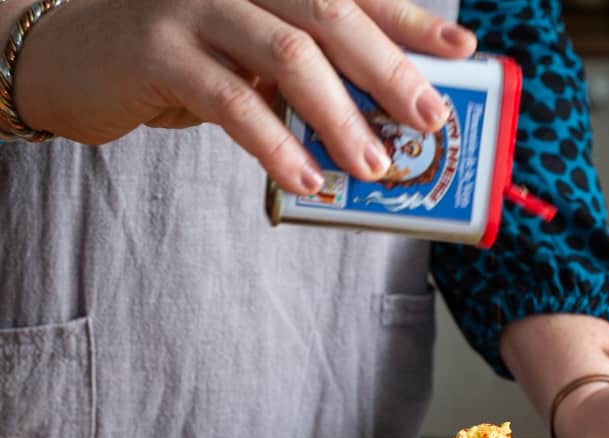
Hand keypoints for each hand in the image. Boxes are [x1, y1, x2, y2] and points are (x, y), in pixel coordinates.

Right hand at [11, 0, 475, 193]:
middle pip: (333, 13)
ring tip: (374, 166)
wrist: (77, 53)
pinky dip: (275, 144)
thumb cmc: (180, 58)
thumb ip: (302, 75)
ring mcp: (198, 5)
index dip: (412, 21)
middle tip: (430, 119)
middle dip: (390, 70)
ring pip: (289, 53)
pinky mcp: (162, 51)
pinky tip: (306, 180)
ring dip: (340, 116)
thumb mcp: (250, 56)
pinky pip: (232, 102)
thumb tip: (374, 121)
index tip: (462, 51)